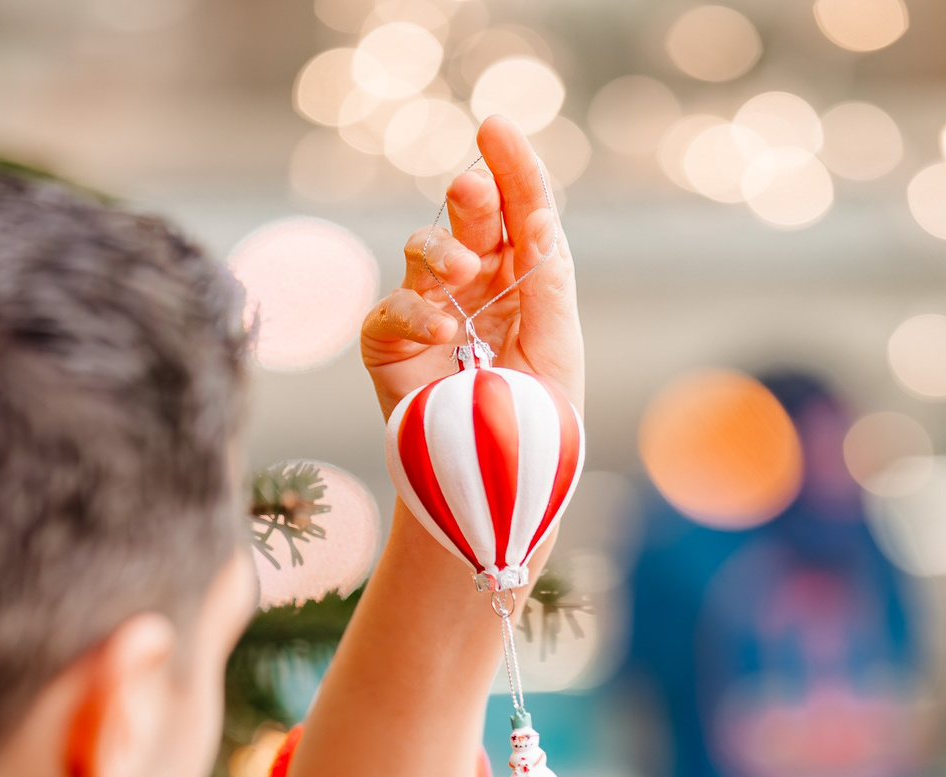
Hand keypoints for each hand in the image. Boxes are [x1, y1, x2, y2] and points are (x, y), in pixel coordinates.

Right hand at [361, 114, 584, 422]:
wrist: (496, 482)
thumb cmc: (533, 410)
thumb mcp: (556, 345)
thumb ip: (548, 282)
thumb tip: (542, 216)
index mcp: (521, 275)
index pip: (519, 211)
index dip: (510, 168)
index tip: (496, 126)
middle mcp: (474, 282)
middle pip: (470, 219)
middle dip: (471, 199)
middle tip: (471, 186)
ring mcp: (429, 308)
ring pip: (423, 252)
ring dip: (440, 252)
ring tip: (462, 274)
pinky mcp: (389, 343)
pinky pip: (393, 312)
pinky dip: (415, 314)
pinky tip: (441, 331)